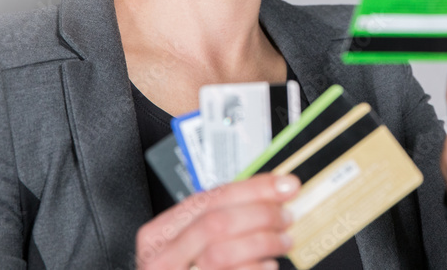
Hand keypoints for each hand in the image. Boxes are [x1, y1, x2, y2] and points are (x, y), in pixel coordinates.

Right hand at [136, 173, 298, 269]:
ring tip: (283, 242)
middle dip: (260, 215)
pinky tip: (268, 265)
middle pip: (216, 222)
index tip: (285, 185)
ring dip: (263, 243)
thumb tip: (269, 196)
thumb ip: (219, 219)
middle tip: (286, 217)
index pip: (210, 198)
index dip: (253, 189)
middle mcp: (163, 257)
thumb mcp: (190, 242)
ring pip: (222, 253)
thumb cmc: (188, 268)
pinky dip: (255, 268)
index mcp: (160, 233)